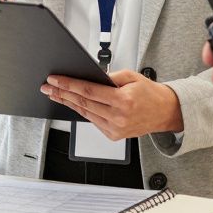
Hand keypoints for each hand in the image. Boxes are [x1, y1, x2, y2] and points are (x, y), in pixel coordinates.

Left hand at [42, 70, 182, 139]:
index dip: (68, 85)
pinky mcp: (114, 135)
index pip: (88, 91)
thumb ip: (110, 76)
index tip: (55, 80)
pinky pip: (93, 121)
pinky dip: (82, 111)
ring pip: (85, 113)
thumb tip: (90, 77)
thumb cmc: (150, 94)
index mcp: (123, 100)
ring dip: (67, 103)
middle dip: (62, 93)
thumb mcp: (132, 77)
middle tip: (47, 87)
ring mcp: (115, 129)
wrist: (164, 112)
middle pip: (83, 103)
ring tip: (55, 94)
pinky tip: (72, 103)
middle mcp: (118, 117)